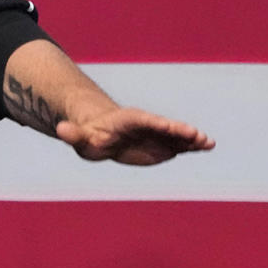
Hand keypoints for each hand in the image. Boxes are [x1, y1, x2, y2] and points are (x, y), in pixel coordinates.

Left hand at [56, 107, 214, 165]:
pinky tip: (207, 146)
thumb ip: (73, 134)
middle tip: (198, 136)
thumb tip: (60, 130)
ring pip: (174, 136)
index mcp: (125, 121)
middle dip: (179, 131)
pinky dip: (192, 145)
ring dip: (190, 139)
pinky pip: (179, 144)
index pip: (143, 121)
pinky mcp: (161, 144)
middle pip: (163, 127)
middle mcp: (144, 125)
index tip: (171, 127)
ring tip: (208, 143)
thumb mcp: (78, 137)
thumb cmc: (87, 135)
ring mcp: (154, 134)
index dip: (157, 124)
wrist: (98, 134)